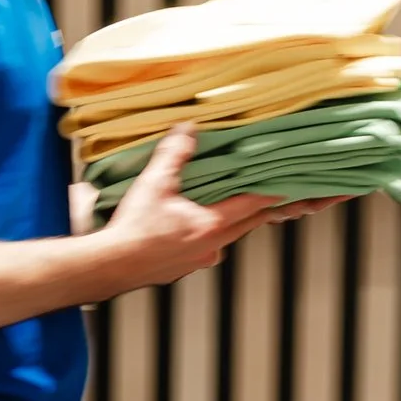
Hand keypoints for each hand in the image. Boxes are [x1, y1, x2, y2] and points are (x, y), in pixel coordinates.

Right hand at [90, 126, 278, 296]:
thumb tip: (188, 130)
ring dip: (232, 223)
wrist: (111, 266)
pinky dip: (207, 236)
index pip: (253, 205)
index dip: (273, 193)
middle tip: (273, 197)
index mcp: (212, 225)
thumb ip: (175, 154)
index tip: (289, 186)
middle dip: (259, 209)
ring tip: (231, 207)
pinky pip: (205, 250)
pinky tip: (194, 227)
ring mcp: (199, 261)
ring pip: (226, 238)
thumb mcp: (155, 183)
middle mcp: (212, 247)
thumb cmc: (133, 229)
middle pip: (246, 225)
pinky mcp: (184, 269)